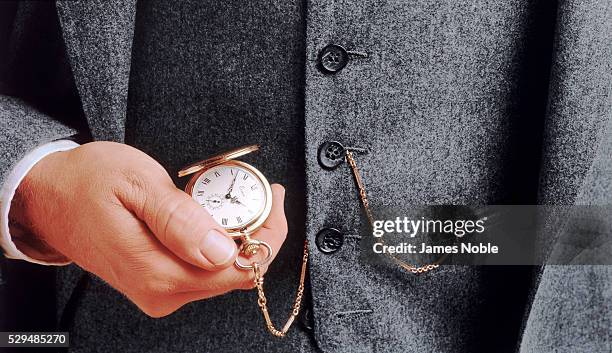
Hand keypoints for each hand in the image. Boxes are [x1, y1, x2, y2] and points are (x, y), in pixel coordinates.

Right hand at [9, 142, 287, 316]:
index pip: (239, 269)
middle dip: (257, 231)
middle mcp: (162, 292)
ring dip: (238, 235)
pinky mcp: (159, 283)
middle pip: (237, 272)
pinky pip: (205, 268)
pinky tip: (211, 216)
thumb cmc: (85, 183)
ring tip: (232, 198)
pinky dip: (218, 241)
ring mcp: (160, 291)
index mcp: (158, 272)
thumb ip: (179, 220)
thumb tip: (222, 250)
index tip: (273, 197)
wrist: (48, 198)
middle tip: (259, 190)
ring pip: (223, 270)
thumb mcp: (135, 185)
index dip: (268, 234)